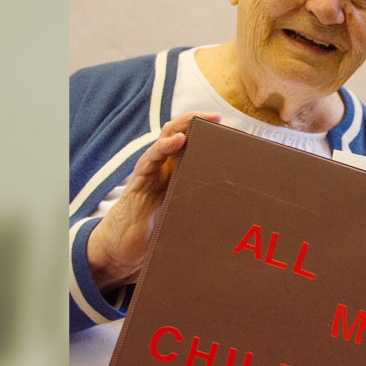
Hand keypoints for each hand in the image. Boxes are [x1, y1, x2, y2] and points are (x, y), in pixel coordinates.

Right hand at [87, 111, 221, 292]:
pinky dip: (164, 147)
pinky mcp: (139, 181)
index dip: (206, 131)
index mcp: (176, 170)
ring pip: (165, 139)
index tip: (229, 126)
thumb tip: (239, 206)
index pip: (190, 140)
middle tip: (217, 118)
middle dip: (197, 120)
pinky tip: (178, 140)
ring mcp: (150, 171)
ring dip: (184, 126)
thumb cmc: (158, 229)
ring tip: (202, 121)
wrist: (126, 248)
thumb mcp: (186, 212)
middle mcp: (163, 166)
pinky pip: (151, 159)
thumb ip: (203, 202)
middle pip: (178, 132)